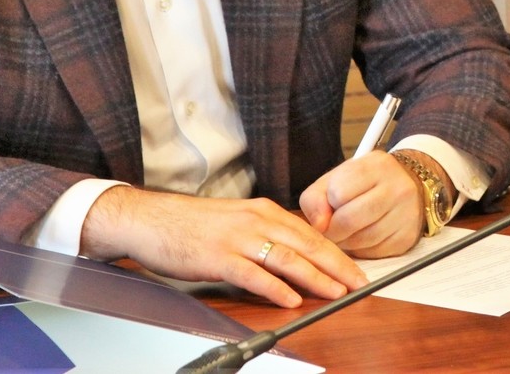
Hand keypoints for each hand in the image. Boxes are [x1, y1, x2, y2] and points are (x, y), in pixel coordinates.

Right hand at [80, 187, 365, 307]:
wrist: (151, 219)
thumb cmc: (193, 224)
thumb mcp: (238, 221)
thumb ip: (266, 233)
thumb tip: (294, 254)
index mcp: (263, 210)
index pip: (310, 233)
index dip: (336, 253)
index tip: (355, 270)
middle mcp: (256, 220)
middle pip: (306, 244)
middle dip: (336, 266)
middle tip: (358, 284)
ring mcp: (237, 238)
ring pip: (286, 258)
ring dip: (315, 277)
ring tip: (335, 292)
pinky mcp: (218, 257)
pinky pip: (253, 274)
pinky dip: (276, 287)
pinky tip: (291, 299)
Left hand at [300, 151, 450, 257]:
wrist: (410, 186)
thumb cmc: (366, 183)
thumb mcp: (338, 178)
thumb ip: (316, 198)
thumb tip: (319, 226)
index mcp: (376, 165)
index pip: (338, 192)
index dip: (328, 203)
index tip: (332, 204)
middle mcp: (397, 187)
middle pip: (349, 220)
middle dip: (332, 229)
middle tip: (331, 227)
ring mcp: (406, 213)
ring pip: (361, 240)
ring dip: (346, 241)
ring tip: (347, 232)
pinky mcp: (407, 237)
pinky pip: (373, 252)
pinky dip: (361, 249)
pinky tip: (363, 237)